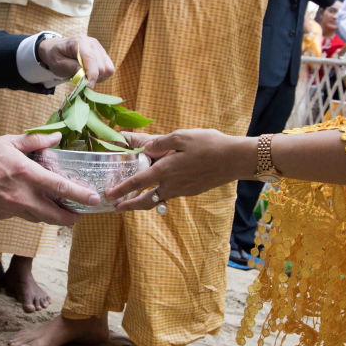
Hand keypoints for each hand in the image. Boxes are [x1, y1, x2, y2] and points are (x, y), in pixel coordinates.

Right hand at [0, 132, 99, 225]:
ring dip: (50, 216)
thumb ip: (35, 141)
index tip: (94, 199)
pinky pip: (21, 215)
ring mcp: (10, 209)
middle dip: (71, 219)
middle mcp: (21, 196)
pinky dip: (27, 210)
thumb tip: (57, 137)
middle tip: (79, 215)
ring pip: (39, 219)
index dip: (80, 195)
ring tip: (58, 209)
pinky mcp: (1, 216)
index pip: (60, 188)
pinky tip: (25, 201)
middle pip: (54, 216)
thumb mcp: (9, 142)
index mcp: (26, 175)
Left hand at [37, 35, 114, 81]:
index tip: (88, 87)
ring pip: (108, 69)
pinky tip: (90, 75)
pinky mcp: (103, 55)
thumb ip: (71, 67)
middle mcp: (93, 43)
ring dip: (98, 78)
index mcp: (80, 42)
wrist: (57, 48)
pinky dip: (101, 76)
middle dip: (92, 78)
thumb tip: (85, 76)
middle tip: (80, 83)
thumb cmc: (56, 55)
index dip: (91, 74)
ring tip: (85, 78)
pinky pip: (109, 69)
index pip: (91, 59)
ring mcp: (100, 48)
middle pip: (101, 66)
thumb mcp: (58, 63)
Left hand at [105, 129, 255, 207]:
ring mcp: (183, 190)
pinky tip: (160, 188)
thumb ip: (160, 142)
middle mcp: (172, 184)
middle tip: (117, 208)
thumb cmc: (209, 144)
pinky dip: (160, 194)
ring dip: (144, 201)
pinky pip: (171, 194)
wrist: (235, 159)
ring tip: (134, 200)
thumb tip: (144, 147)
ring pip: (158, 199)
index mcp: (166, 170)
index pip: (137, 183)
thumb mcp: (182, 136)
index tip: (110, 196)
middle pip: (146, 201)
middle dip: (130, 206)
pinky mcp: (192, 190)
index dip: (121, 190)